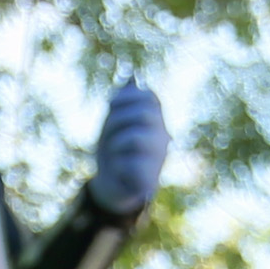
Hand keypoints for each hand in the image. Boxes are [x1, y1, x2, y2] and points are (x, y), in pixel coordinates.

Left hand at [88, 79, 167, 214]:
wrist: (112, 187)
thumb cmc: (113, 153)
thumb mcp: (114, 125)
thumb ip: (122, 104)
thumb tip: (131, 80)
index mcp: (155, 121)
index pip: (148, 98)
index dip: (127, 97)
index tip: (110, 104)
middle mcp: (162, 137)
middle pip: (143, 114)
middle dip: (117, 121)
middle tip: (107, 135)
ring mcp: (159, 158)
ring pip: (135, 138)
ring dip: (114, 145)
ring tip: (113, 155)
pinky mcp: (151, 179)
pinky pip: (128, 164)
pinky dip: (117, 167)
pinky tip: (119, 172)